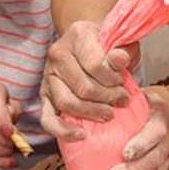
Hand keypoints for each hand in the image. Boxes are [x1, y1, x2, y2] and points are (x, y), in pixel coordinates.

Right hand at [40, 20, 139, 140]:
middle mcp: (58, 53)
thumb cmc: (110, 44)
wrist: (92, 43)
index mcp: (78, 34)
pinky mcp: (44, 95)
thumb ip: (123, 51)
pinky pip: (48, 118)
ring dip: (92, 112)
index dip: (113, 79)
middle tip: (122, 101)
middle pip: (82, 87)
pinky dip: (63, 130)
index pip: (95, 64)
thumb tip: (119, 60)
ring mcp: (48, 75)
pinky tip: (81, 135)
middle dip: (107, 98)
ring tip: (110, 113)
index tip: (124, 82)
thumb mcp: (123, 41)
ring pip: (67, 102)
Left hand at [102, 83, 168, 169]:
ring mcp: (167, 160)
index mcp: (161, 121)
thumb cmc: (158, 103)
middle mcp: (167, 143)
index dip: (142, 144)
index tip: (126, 153)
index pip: (153, 134)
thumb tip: (89, 103)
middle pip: (153, 162)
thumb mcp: (145, 93)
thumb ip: (122, 99)